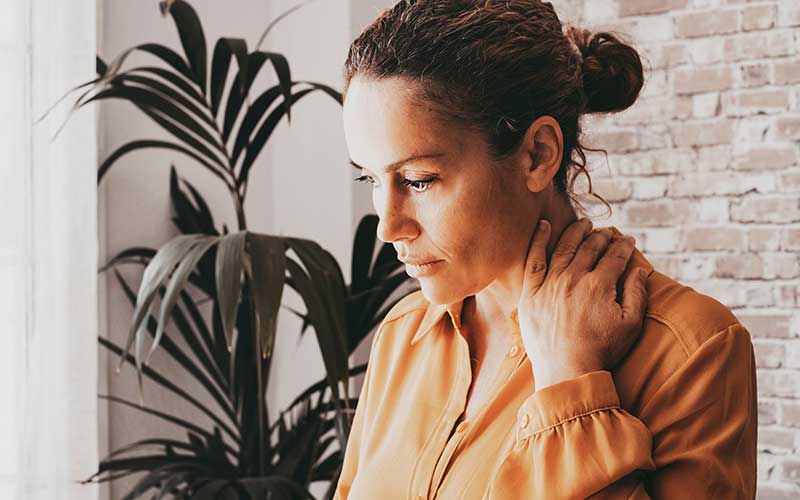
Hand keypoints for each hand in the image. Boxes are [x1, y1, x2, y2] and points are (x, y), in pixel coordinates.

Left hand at [519, 217, 648, 389]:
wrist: (566, 371)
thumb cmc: (602, 350)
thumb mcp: (631, 325)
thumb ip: (637, 294)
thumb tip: (640, 271)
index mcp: (600, 285)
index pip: (614, 256)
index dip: (624, 246)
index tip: (628, 241)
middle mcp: (574, 278)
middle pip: (590, 248)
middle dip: (602, 236)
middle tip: (607, 232)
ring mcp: (550, 284)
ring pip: (564, 248)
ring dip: (576, 232)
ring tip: (584, 224)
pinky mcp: (531, 293)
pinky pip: (533, 259)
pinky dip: (539, 239)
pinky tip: (544, 225)